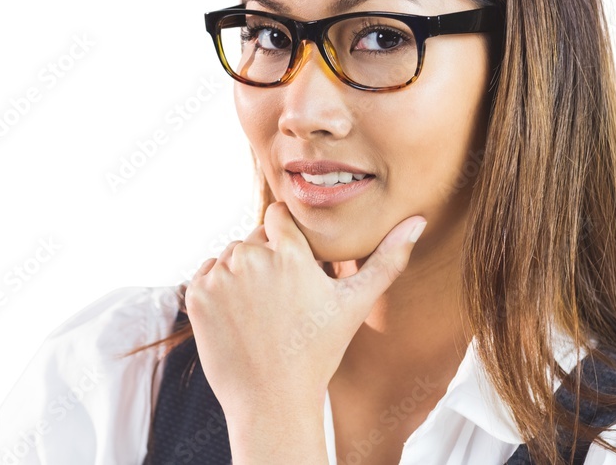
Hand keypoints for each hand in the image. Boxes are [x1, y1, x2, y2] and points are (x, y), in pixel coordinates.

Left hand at [184, 201, 426, 421]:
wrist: (272, 400)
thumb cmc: (318, 352)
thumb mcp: (356, 304)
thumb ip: (388, 258)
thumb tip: (419, 220)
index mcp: (290, 252)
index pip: (280, 216)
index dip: (287, 238)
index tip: (293, 263)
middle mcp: (251, 257)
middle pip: (255, 238)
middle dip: (266, 258)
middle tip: (281, 299)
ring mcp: (220, 276)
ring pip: (230, 255)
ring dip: (241, 273)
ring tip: (261, 311)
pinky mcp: (196, 295)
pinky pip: (205, 274)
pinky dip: (217, 289)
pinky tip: (239, 317)